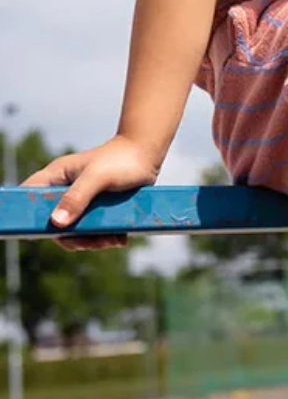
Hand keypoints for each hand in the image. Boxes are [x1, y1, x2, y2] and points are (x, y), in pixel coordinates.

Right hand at [22, 136, 161, 250]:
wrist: (148, 155)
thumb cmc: (121, 159)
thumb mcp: (98, 177)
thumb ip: (77, 197)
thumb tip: (56, 222)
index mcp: (56, 177)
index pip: (29, 197)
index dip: (29, 215)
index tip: (44, 231)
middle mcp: (64, 190)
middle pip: (53, 222)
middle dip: (71, 237)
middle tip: (93, 242)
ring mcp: (80, 200)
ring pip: (74, 229)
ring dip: (91, 240)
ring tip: (113, 240)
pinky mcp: (96, 208)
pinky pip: (92, 229)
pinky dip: (103, 236)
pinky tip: (119, 238)